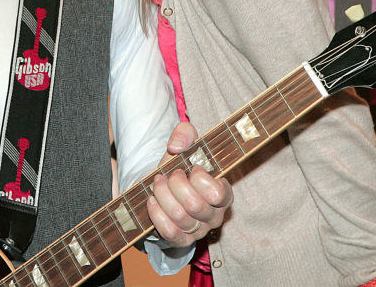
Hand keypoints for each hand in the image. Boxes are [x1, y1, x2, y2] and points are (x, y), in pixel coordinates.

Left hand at [147, 122, 231, 248]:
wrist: (164, 185)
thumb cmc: (180, 166)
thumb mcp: (184, 144)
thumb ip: (185, 133)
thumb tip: (176, 147)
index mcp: (223, 193)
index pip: (219, 193)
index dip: (200, 179)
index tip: (191, 168)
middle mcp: (214, 215)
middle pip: (195, 205)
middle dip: (176, 184)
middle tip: (170, 175)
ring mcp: (199, 230)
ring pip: (180, 217)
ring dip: (163, 196)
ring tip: (158, 183)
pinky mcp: (182, 240)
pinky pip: (170, 232)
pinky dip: (157, 214)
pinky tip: (152, 200)